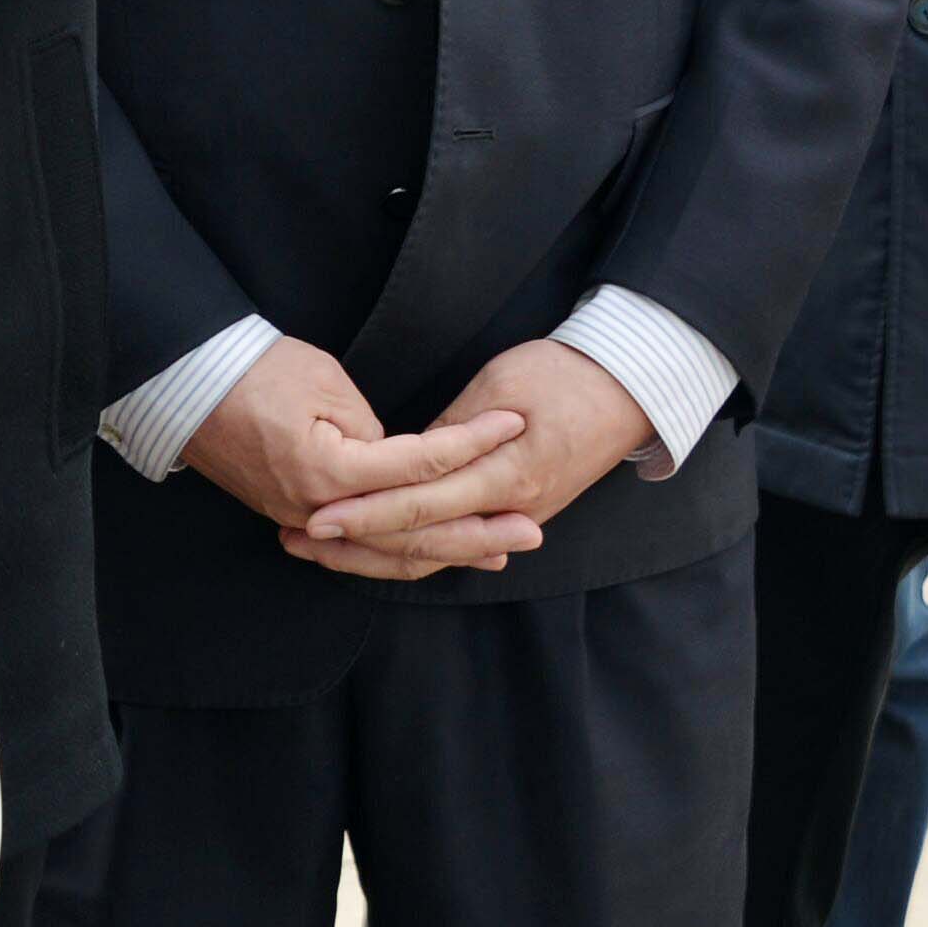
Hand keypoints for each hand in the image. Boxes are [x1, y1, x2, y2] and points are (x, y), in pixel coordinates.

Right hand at [178, 334, 523, 539]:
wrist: (188, 383)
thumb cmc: (257, 369)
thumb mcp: (326, 383)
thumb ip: (377, 433)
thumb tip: (405, 462)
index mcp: (330, 471)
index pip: (419, 466)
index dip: (472, 444)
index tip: (514, 425)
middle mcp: (319, 510)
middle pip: (413, 531)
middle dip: (478, 531)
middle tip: (532, 532)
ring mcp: (304, 521)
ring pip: (386, 554)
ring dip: (445, 552)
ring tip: (496, 553)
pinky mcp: (296, 518)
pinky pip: (358, 549)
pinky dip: (398, 554)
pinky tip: (430, 554)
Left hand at [291, 337, 658, 578]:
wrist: (629, 387)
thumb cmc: (566, 373)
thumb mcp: (502, 385)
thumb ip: (453, 429)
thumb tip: (404, 458)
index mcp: (507, 475)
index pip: (422, 505)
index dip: (366, 513)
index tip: (317, 515)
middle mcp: (511, 508)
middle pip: (422, 540)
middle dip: (357, 544)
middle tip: (298, 539)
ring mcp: (517, 516)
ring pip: (437, 551)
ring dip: (377, 553)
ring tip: (322, 548)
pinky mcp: (518, 512)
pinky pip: (457, 541)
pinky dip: (414, 547)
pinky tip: (375, 548)